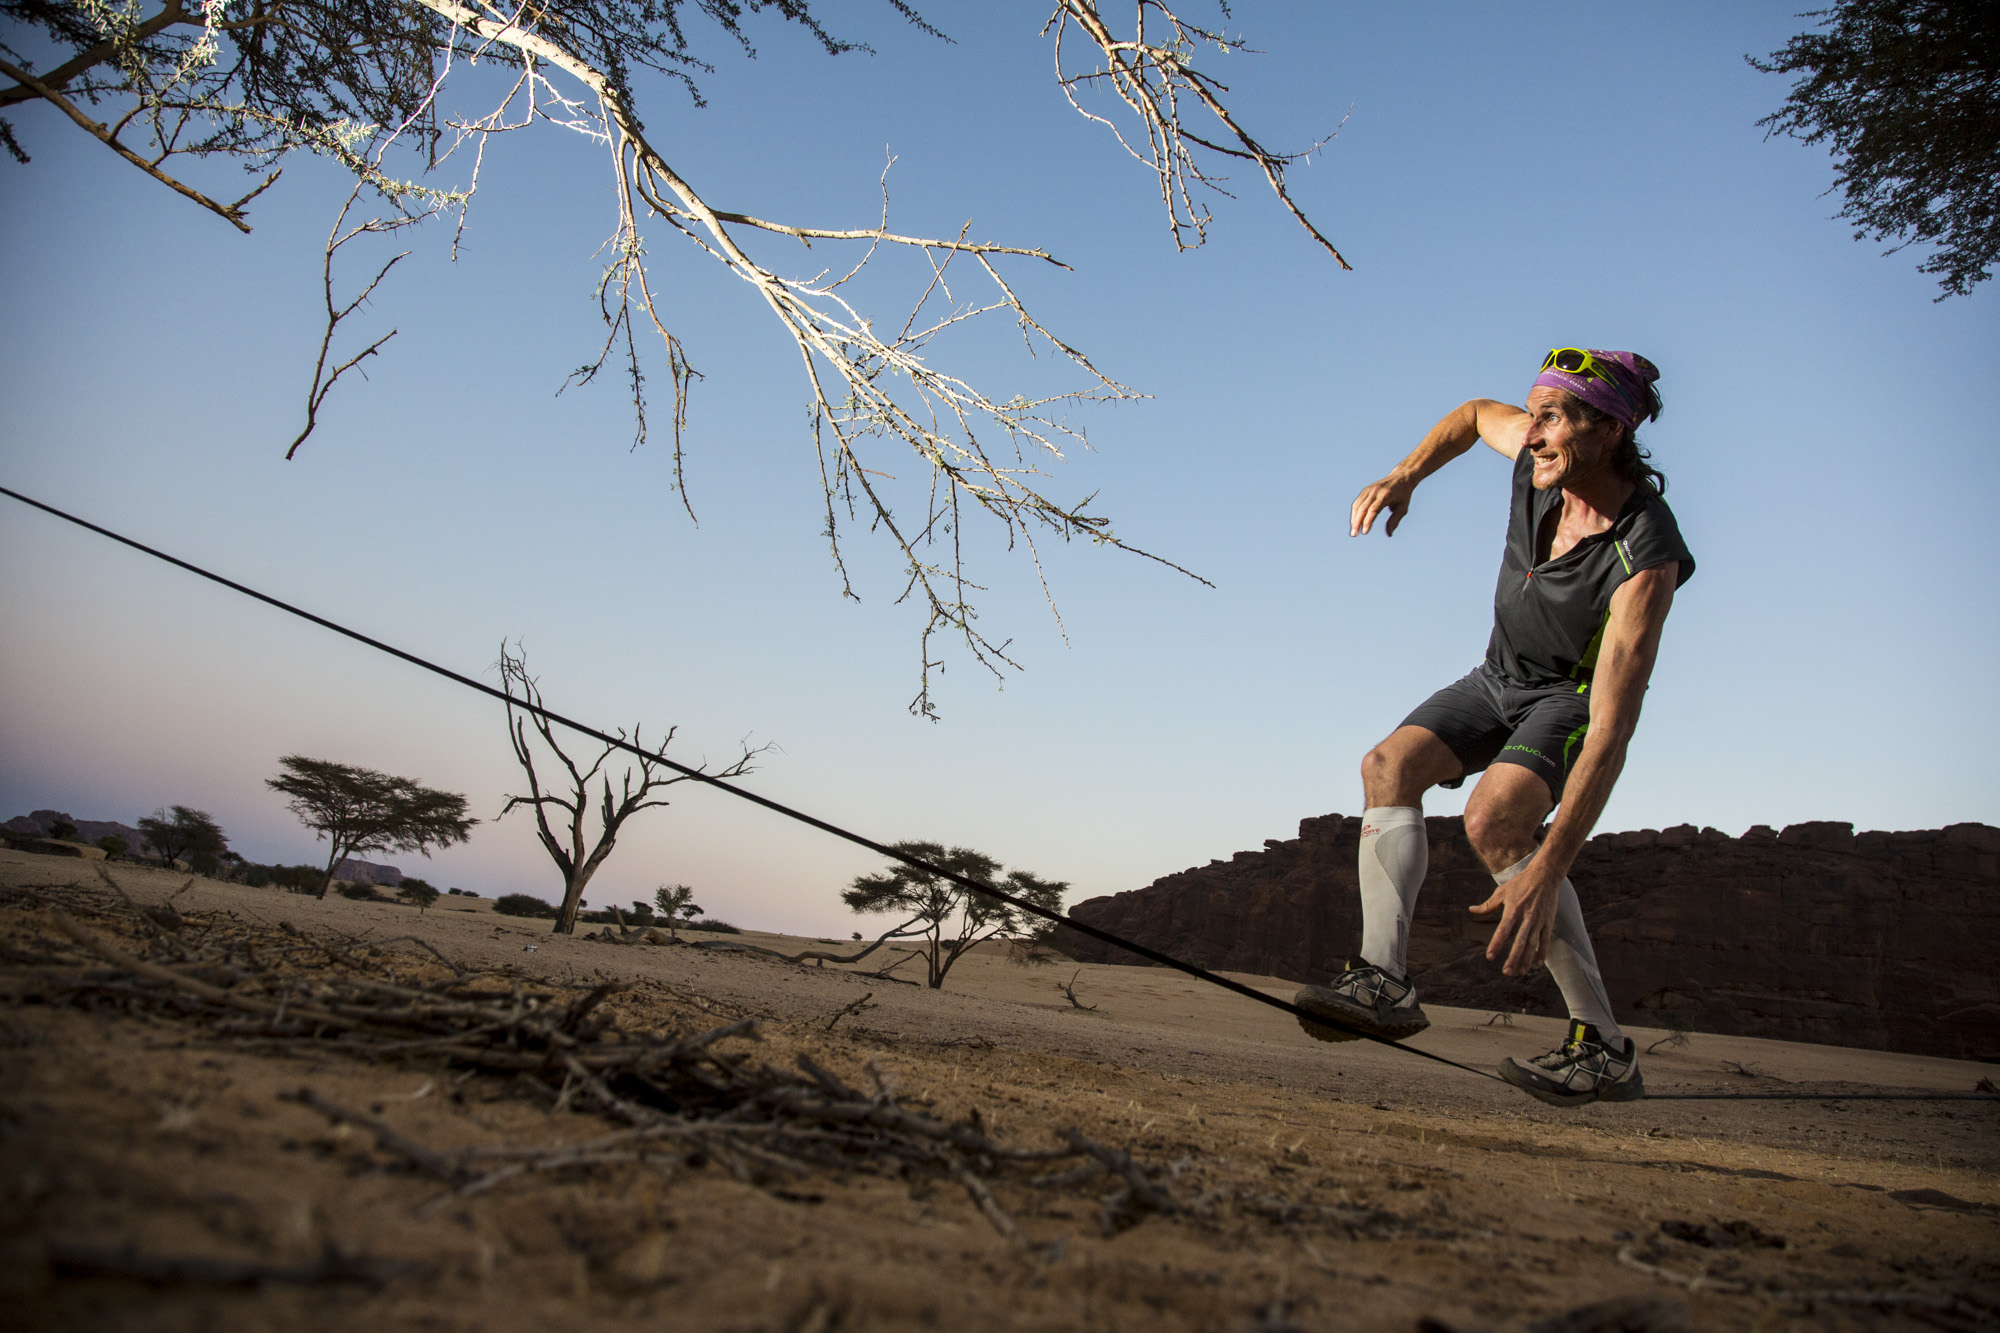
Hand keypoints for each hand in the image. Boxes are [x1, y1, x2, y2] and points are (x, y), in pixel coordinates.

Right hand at [1350, 473, 1415, 536]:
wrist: (1401, 477)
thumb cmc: (1403, 495)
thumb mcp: (1403, 508)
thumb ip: (1395, 520)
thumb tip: (1389, 534)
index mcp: (1386, 495)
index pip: (1373, 510)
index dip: (1368, 521)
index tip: (1365, 532)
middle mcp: (1375, 491)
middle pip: (1363, 508)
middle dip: (1357, 522)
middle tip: (1354, 535)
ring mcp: (1369, 490)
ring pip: (1357, 505)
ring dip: (1354, 519)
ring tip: (1354, 531)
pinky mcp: (1365, 490)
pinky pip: (1357, 502)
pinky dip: (1355, 513)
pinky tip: (1355, 522)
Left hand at [1468, 860, 1559, 976]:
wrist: (1545, 876)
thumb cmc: (1520, 883)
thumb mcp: (1502, 892)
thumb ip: (1488, 905)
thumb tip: (1471, 910)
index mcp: (1513, 909)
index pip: (1503, 930)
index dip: (1496, 944)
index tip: (1490, 957)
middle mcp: (1527, 917)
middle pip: (1519, 941)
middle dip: (1513, 958)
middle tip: (1506, 972)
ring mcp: (1539, 920)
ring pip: (1532, 944)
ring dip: (1526, 959)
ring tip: (1520, 972)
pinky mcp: (1549, 922)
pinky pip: (1545, 940)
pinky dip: (1542, 952)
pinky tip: (1536, 964)